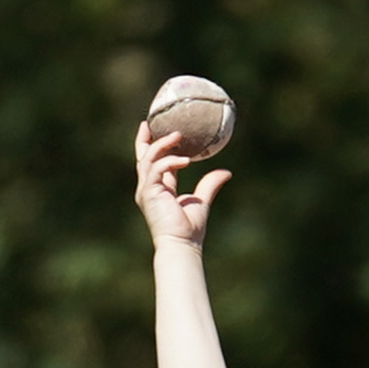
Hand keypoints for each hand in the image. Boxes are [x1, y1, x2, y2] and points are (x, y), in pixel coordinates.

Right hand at [134, 122, 230, 248]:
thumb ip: (209, 184)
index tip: (153, 129)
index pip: (154, 163)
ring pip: (149, 158)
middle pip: (143, 157)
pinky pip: (157, 169)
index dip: (153, 146)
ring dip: (163, 144)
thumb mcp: (201, 201)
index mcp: (158, 189)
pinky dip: (170, 162)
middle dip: (145, 139)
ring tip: (179, 135)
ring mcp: (146, 191)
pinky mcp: (149, 193)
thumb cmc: (190, 230)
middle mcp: (149, 188)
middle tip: (150, 122)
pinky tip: (186, 161)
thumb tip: (226, 172)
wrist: (182, 245)